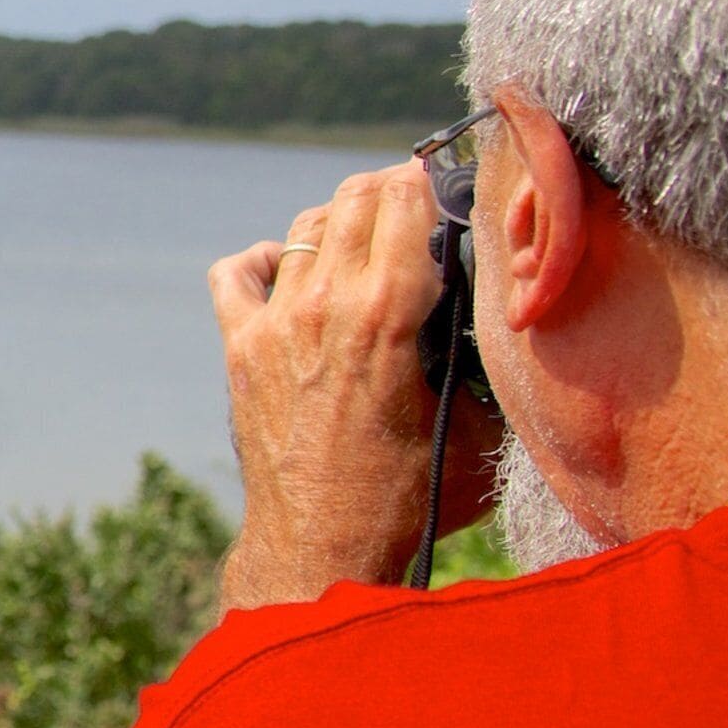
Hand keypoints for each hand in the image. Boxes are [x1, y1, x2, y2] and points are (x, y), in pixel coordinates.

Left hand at [207, 164, 497, 609]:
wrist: (322, 546)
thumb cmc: (411, 495)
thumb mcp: (471, 417)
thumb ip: (476, 351)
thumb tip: (489, 304)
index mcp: (388, 312)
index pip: (406, 200)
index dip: (430, 180)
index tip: (448, 181)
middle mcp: (324, 303)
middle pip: (355, 199)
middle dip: (390, 188)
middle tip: (414, 198)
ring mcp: (274, 322)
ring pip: (306, 228)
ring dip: (340, 220)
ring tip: (366, 234)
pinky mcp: (240, 348)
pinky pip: (238, 272)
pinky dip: (266, 259)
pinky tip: (289, 270)